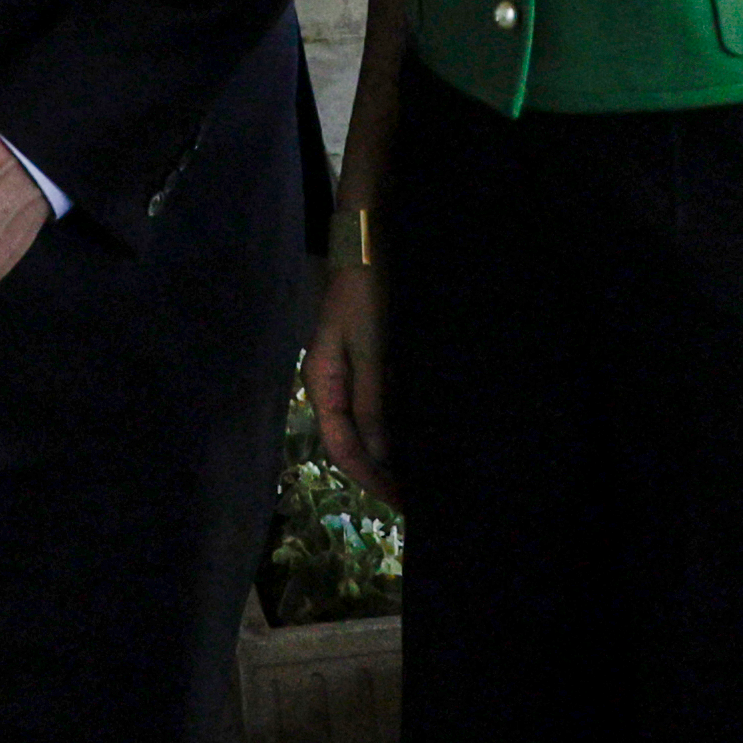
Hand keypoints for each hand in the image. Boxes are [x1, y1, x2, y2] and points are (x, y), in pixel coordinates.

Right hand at [308, 257, 397, 507]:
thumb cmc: (366, 293)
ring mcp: (351, 371)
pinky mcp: (372, 358)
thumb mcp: (370, 346)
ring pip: (368, 424)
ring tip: (420, 476)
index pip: (341, 446)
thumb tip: (377, 452)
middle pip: (353, 440)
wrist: (371, 241)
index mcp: (322, 383)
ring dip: (391, 451)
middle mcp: (333, 383)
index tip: (399, 500)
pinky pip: (381, 402)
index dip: (369, 476)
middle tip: (415, 497)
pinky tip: (419, 436)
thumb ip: (372, 399)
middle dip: (381, 470)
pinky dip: (397, 425)